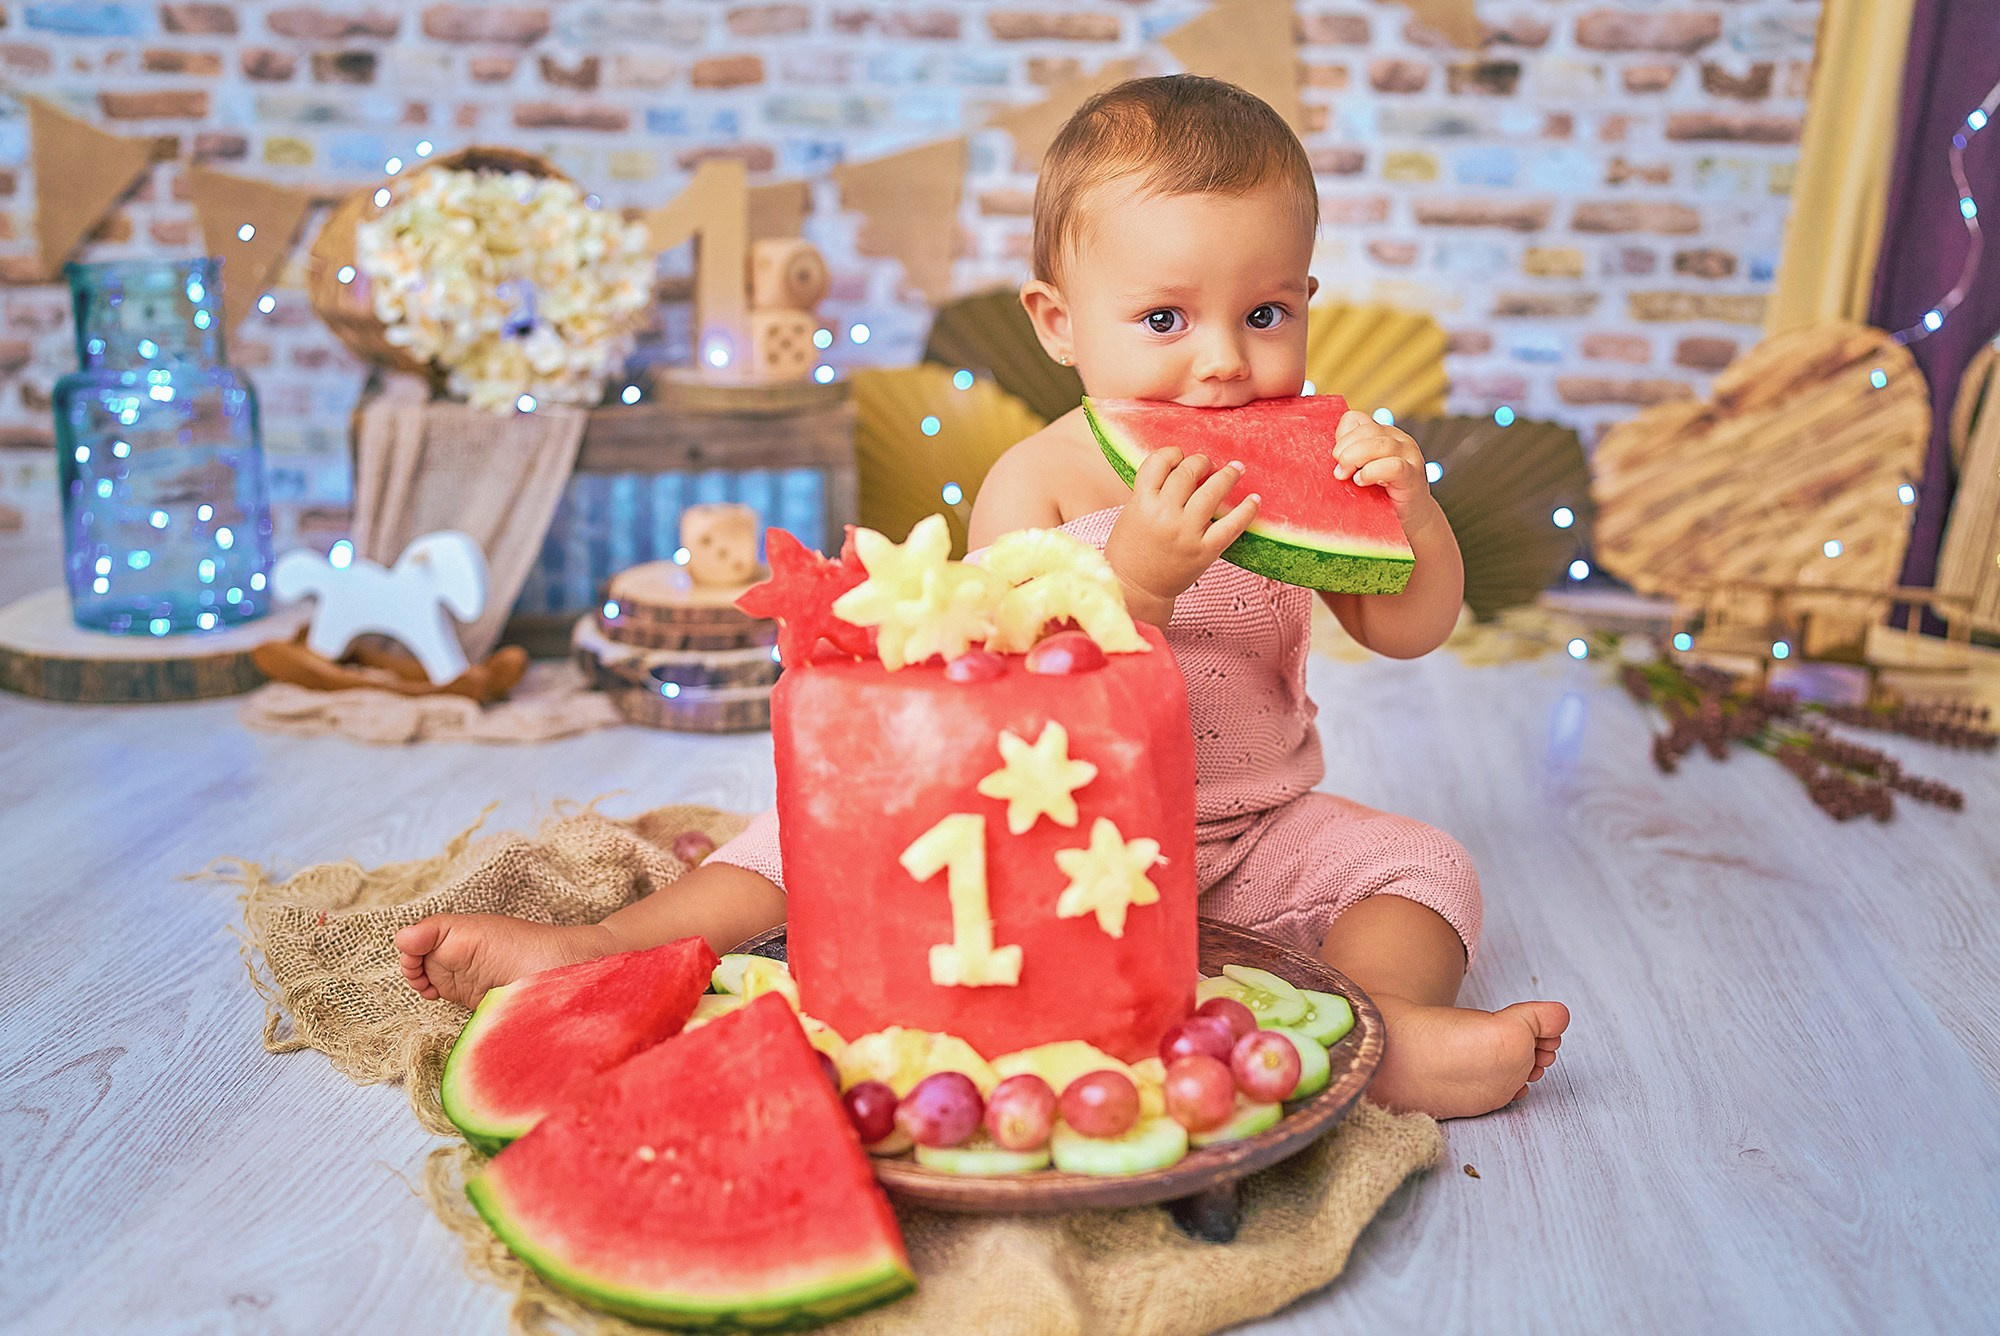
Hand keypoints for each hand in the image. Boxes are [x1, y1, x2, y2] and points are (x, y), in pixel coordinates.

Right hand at [1104, 448, 1258, 621]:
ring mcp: (1186, 532)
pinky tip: (1255, 500)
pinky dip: (1247, 510)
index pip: (1159, 461)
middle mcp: (1164, 514)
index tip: (1181, 457)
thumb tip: (1185, 470)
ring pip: (1213, 490)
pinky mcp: (1204, 551)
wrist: (1135, 590)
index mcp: (1141, 502)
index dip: (1173, 453)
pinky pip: (1232, 525)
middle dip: (1201, 462)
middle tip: (1209, 464)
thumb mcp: (1131, 513)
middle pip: (1188, 472)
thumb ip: (1152, 492)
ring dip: (1228, 475)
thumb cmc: (1129, 552)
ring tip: (1236, 469)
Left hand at [1331, 410, 1440, 532]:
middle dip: (1345, 449)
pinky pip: (1394, 466)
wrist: (1410, 520)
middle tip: (1338, 471)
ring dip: (1356, 459)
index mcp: (1382, 433)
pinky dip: (1373, 472)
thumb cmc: (1380, 496)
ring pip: (1380, 444)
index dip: (1341, 436)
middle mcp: (1398, 439)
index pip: (1356, 419)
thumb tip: (1330, 456)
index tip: (1336, 458)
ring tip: (1349, 477)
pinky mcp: (1413, 475)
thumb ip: (1349, 458)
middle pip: (1367, 429)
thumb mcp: (1360, 471)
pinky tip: (1362, 482)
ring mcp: (1409, 455)